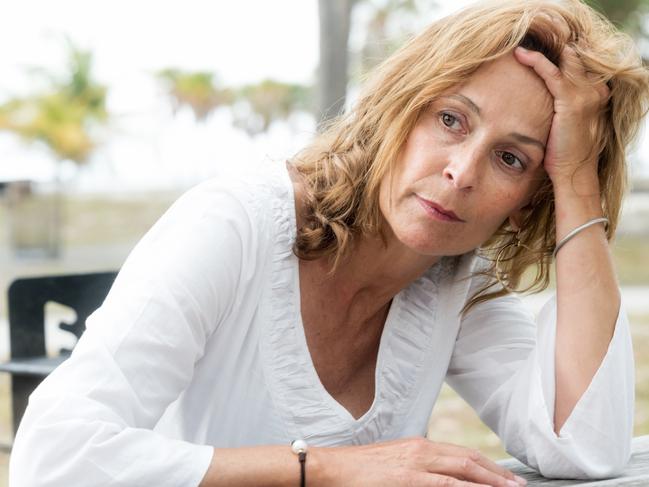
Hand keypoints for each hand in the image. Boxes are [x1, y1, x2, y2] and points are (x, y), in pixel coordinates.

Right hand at [314, 437, 525, 485]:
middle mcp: (422, 450)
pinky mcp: (407, 478)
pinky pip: (443, 483)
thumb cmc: (362, 470)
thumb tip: (440, 478)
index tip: (505, 476)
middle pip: (468, 459)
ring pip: (462, 468)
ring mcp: (416, 463)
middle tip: (518, 485)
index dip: (487, 465)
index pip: (462, 453)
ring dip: (489, 479)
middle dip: (497, 473)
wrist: (335, 468)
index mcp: (420, 446)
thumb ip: (419, 469)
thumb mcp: (395, 464)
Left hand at [513, 45, 609, 186]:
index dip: (558, 57)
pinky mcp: (572, 100)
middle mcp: (595, 90)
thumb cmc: (563, 153)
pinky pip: (551, 72)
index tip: (533, 52)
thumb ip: (559, 106)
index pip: (577, 65)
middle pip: (573, 58)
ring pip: (563, 60)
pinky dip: (535, 61)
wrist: (573, 172)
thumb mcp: (563, 124)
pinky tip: (521, 55)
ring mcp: (586, 94)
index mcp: (596, 94)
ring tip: (520, 46)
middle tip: (527, 45)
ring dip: (540, 51)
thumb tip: (537, 100)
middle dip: (551, 49)